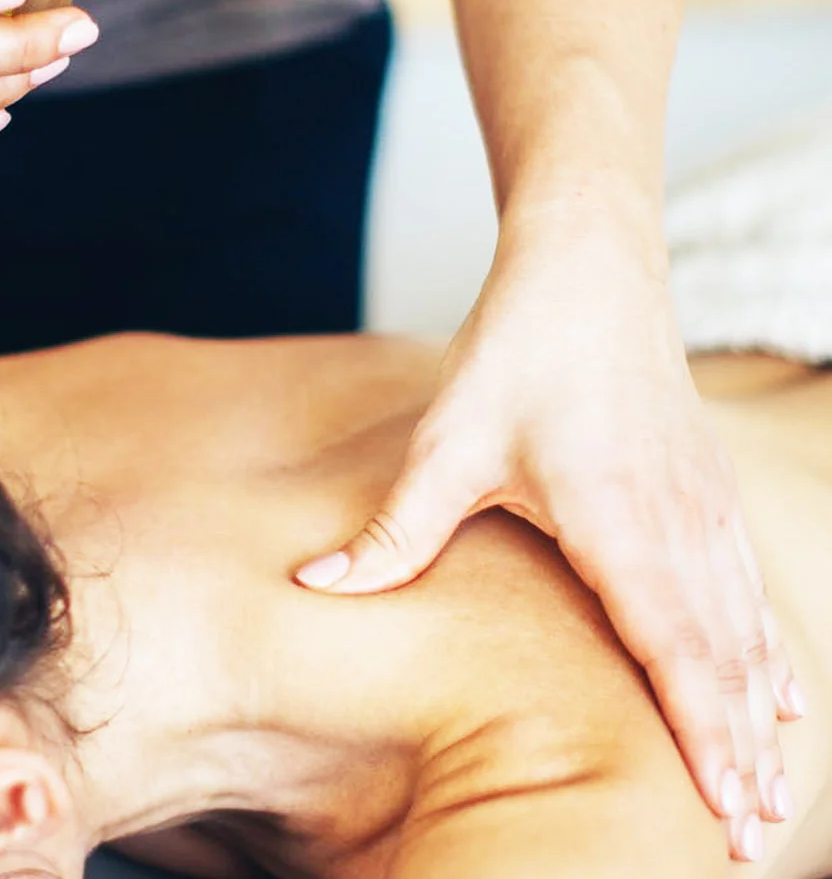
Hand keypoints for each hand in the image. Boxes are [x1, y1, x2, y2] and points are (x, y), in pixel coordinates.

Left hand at [295, 197, 803, 861]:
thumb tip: (313, 584)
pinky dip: (763, 645)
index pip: (674, 656)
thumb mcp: (446, 445)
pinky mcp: (707, 483)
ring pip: (744, 627)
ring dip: (754, 712)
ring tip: (763, 791)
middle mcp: (679, 524)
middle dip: (737, 755)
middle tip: (747, 844)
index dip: (700, 741)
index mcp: (620, 525)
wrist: (588, 267)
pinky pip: (747, 583)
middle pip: (720, 660)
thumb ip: (393, 531)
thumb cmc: (518, 350)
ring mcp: (703, 503)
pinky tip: (776, 687)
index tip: (723, 816)